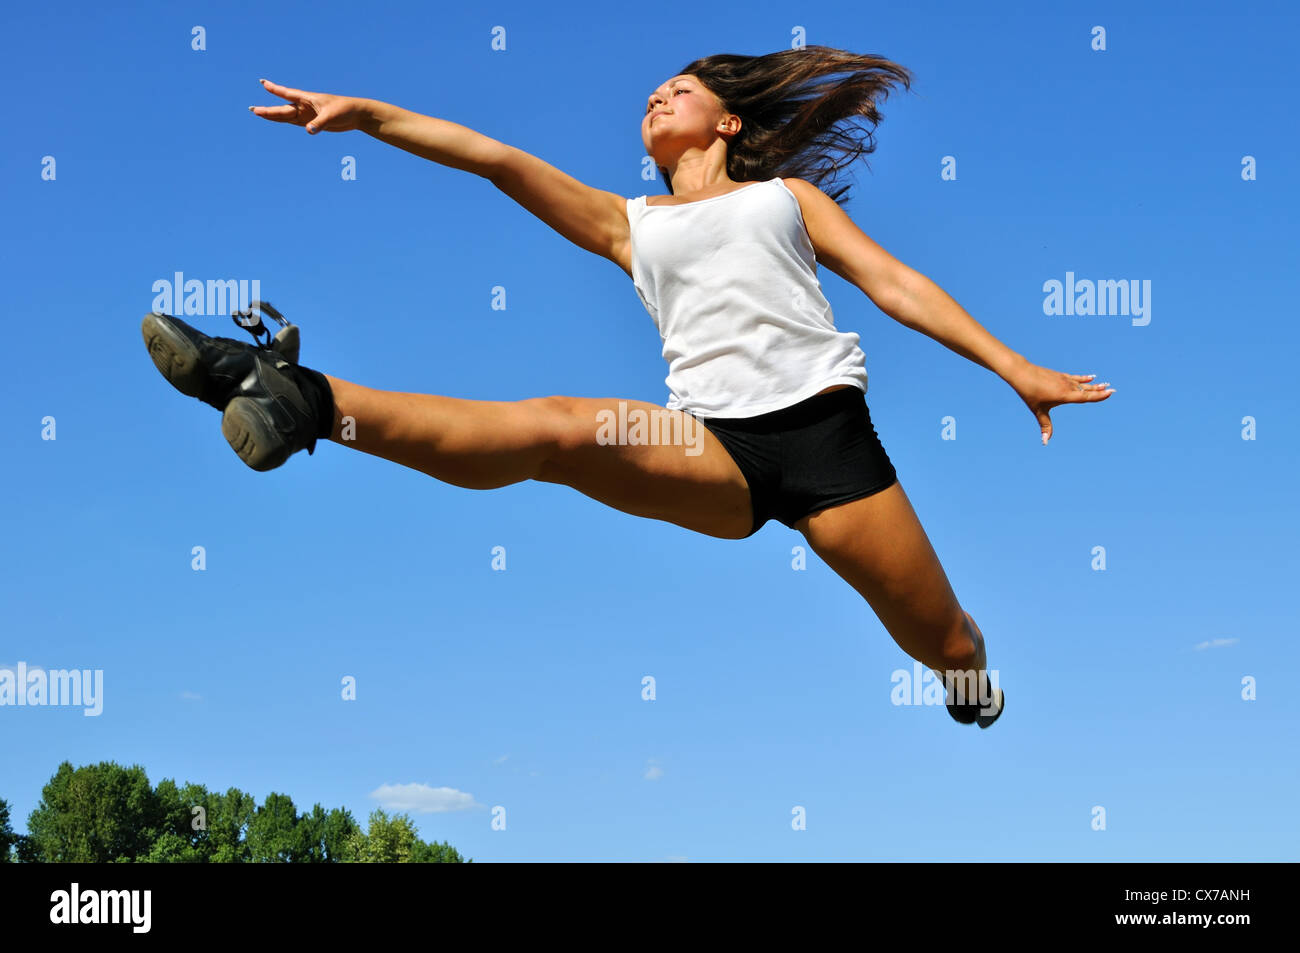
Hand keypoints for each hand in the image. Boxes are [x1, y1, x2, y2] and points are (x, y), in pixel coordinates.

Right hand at [249, 79, 370, 133]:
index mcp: (308, 99)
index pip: (287, 93)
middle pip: (283, 109)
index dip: (275, 89)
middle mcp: (304, 106)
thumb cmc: (345, 110)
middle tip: (253, 110)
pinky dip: (282, 121)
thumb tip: (308, 131)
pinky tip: (272, 119)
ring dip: (272, 115)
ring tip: (257, 113)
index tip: (262, 82)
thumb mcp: (331, 116)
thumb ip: (319, 123)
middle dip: (268, 110)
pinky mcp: (310, 122)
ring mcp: (306, 114)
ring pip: (285, 115)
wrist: (356, 114)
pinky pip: (293, 122)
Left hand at [1010, 363, 1114, 444]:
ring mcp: (1064, 379)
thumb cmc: (1029, 393)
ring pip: (1082, 383)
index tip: (1109, 393)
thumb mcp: (1038, 410)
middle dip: (1100, 390)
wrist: (1022, 373)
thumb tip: (1045, 442)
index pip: (1085, 397)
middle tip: (1114, 390)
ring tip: (1105, 384)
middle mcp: (1067, 386)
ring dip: (1094, 385)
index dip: (1098, 396)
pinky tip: (1091, 377)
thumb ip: (1045, 426)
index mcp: (1064, 395)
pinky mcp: (1060, 375)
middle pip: (1087, 389)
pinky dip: (1084, 378)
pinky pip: (1075, 378)